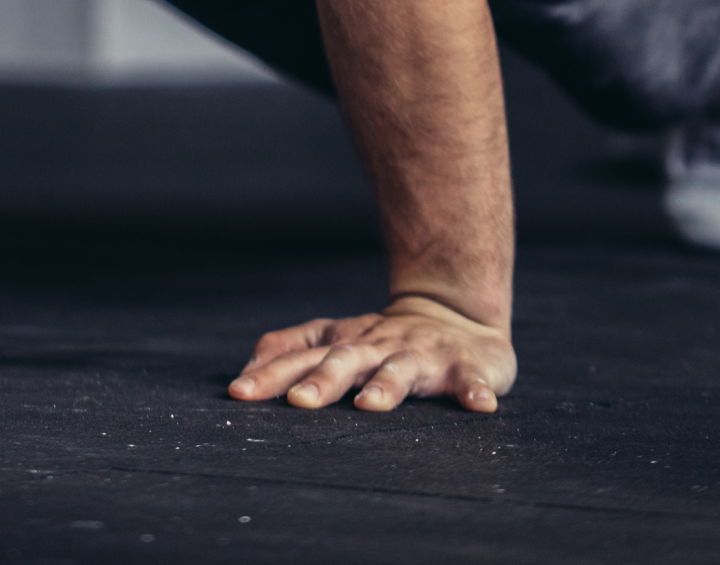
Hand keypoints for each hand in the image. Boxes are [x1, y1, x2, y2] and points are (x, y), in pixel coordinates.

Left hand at [228, 295, 515, 412]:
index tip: (239, 391)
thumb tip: (241, 374)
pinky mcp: (465, 366)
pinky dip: (475, 390)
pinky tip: (480, 406)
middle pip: (346, 361)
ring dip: (387, 387)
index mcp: (346, 343)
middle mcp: (378, 346)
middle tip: (299, 401)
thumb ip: (290, 349)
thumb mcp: (334, 337)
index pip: (302, 355)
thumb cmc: (383, 338)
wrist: (456, 313)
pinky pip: (471, 378)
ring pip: (402, 370)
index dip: (271, 373)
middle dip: (323, 381)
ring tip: (372, 406)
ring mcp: (422, 354)